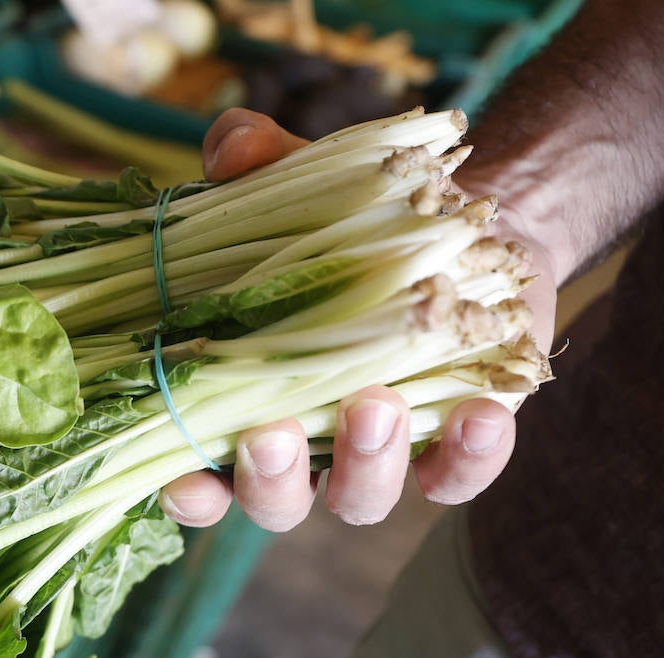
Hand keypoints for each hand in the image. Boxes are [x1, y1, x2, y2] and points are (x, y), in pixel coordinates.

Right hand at [159, 109, 556, 530]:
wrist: (462, 229)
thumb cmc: (350, 220)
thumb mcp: (296, 179)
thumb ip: (256, 163)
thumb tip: (232, 149)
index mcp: (240, 405)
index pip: (200, 475)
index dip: (187, 490)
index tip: (183, 478)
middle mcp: (303, 449)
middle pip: (275, 502)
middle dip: (270, 480)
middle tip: (269, 435)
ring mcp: (377, 455)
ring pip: (360, 497)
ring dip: (363, 463)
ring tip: (376, 403)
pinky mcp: (451, 446)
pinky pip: (457, 477)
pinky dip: (467, 456)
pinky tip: (480, 414)